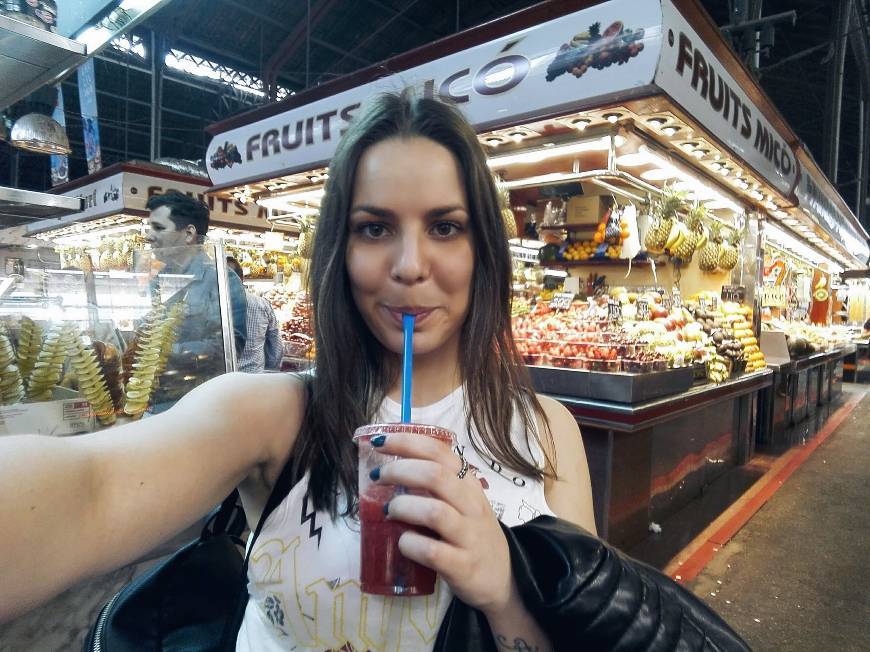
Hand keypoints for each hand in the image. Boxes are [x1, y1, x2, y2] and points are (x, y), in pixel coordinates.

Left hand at [370, 433, 512, 613]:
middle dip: (399, 470)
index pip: (439, 452)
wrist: (502, 578)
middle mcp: (471, 506)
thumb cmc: (471, 535)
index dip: (407, 442)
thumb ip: (435, 485)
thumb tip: (390, 469)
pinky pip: (432, 551)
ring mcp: (469, 536)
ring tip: (388, 511)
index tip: (380, 441)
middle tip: (377, 477)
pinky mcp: (462, 566)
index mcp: (468, 484)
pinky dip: (409, 544)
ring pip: (434, 512)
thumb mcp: (462, 502)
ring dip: (402, 507)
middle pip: (435, 475)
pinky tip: (403, 543)